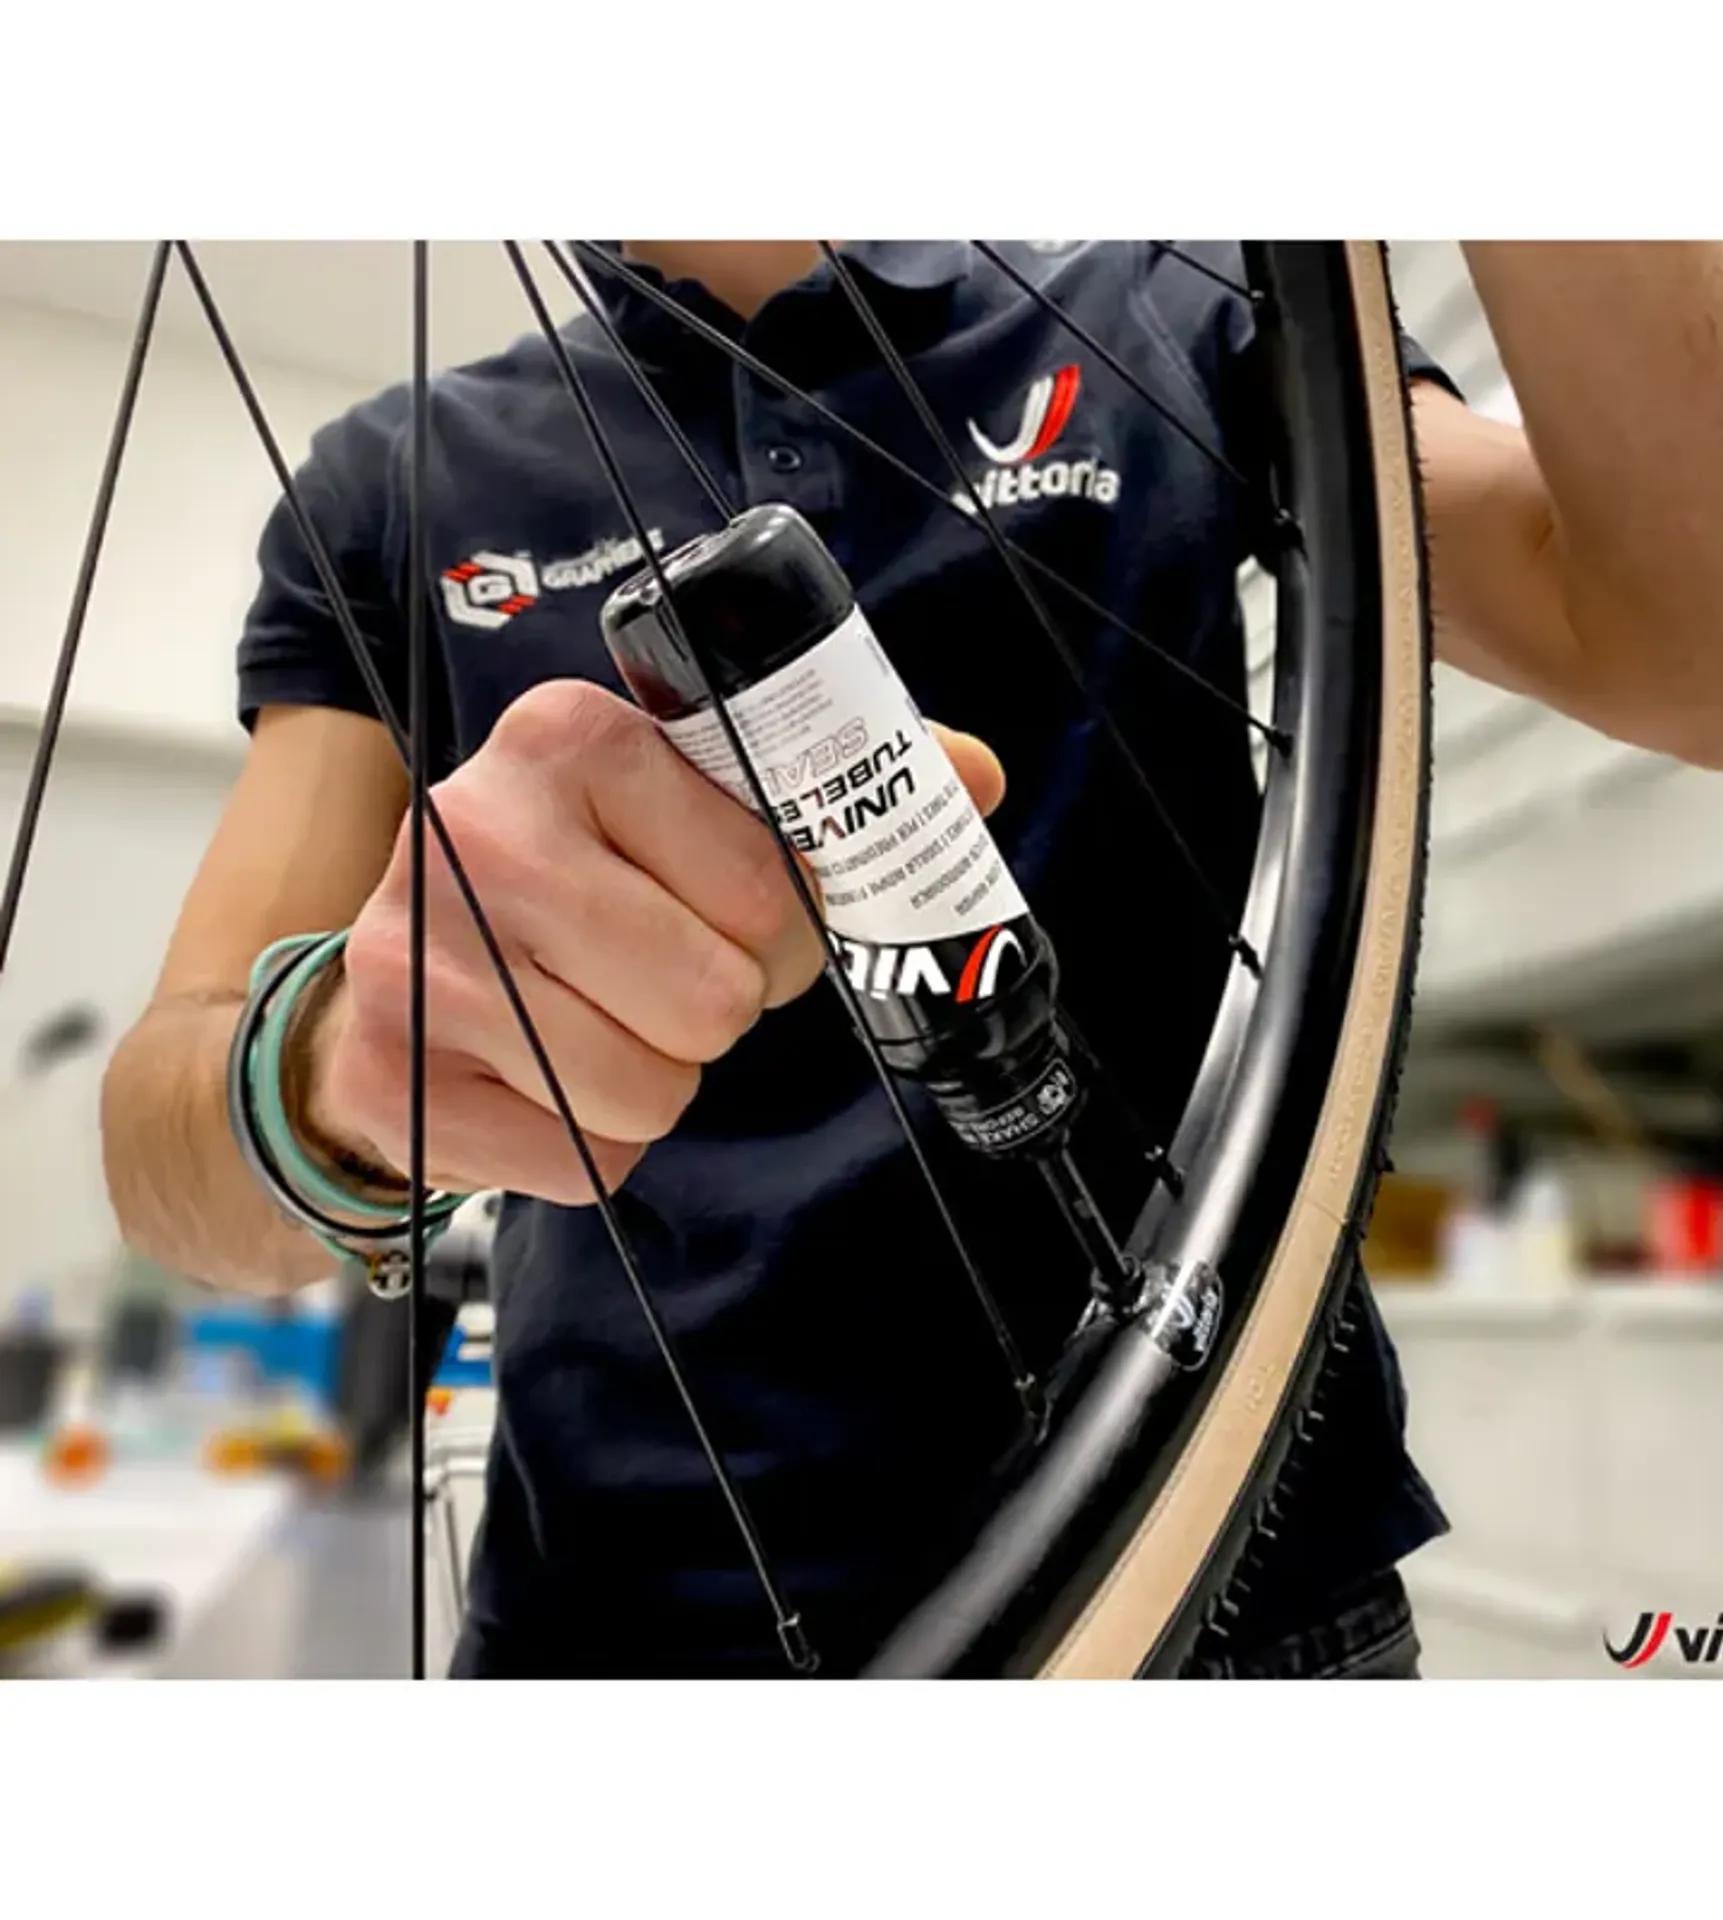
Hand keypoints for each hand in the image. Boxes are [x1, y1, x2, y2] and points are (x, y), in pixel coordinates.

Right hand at [300, 680, 1004, 1203]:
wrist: (390, 969)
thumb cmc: (571, 878)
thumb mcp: (682, 802)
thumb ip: (824, 788)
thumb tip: (975, 776)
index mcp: (574, 737)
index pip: (770, 893)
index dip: (779, 936)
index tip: (727, 920)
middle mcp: (479, 830)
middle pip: (713, 1002)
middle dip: (716, 1011)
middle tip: (663, 977)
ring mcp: (416, 955)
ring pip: (649, 1092)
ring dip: (654, 1081)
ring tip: (597, 1020)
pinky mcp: (389, 1074)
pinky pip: (580, 1162)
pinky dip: (586, 1142)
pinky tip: (537, 1073)